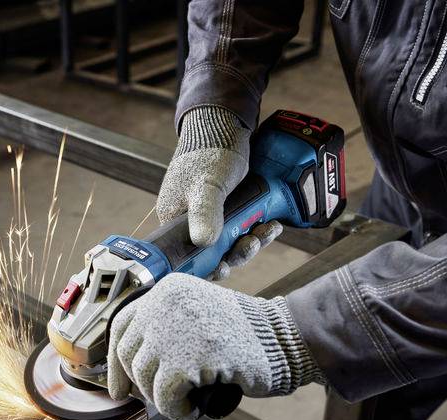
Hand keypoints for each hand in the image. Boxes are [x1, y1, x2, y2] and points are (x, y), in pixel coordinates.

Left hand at [106, 273, 323, 419]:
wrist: (283, 339)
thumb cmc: (242, 334)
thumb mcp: (197, 313)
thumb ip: (165, 328)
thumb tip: (127, 369)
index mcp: (167, 289)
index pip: (122, 326)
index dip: (115, 361)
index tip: (118, 386)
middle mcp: (166, 303)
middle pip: (129, 353)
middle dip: (138, 384)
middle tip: (153, 400)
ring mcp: (176, 329)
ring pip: (145, 377)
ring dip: (161, 398)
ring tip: (183, 401)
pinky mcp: (190, 358)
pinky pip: (165, 396)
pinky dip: (175, 410)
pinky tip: (192, 408)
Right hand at [158, 106, 282, 277]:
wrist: (225, 124)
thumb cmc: (210, 151)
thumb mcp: (207, 184)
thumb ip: (205, 213)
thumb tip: (204, 243)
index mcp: (175, 219)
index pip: (187, 257)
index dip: (206, 267)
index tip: (224, 269)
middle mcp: (192, 221)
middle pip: (214, 253)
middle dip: (236, 252)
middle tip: (252, 243)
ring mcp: (212, 215)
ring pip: (232, 242)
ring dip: (252, 241)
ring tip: (267, 230)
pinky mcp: (230, 209)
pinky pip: (243, 229)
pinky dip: (258, 229)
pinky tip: (271, 224)